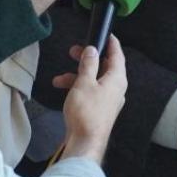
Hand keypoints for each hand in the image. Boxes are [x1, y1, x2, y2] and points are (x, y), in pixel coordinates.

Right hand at [56, 35, 128, 163]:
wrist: (85, 142)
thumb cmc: (86, 111)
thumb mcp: (84, 82)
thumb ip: (88, 64)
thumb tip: (92, 49)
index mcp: (117, 79)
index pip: (117, 55)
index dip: (111, 43)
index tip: (105, 33)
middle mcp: (116, 88)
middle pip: (104, 66)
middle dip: (87, 59)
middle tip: (73, 51)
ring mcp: (108, 100)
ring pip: (94, 80)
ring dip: (77, 76)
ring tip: (59, 78)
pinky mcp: (99, 109)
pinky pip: (90, 92)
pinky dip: (78, 88)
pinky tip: (63, 90)